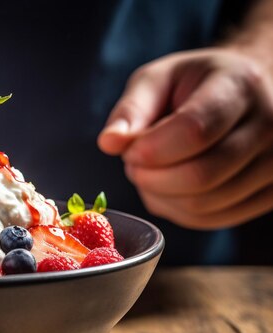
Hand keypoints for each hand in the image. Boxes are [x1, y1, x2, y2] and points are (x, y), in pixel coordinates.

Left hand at [98, 48, 272, 229]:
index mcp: (240, 85)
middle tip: (134, 164)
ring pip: (204, 204)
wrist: (244, 95)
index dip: (151, 150)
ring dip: (160, 196)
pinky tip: (168, 188)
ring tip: (152, 172)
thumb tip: (109, 143)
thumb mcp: (157, 80)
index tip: (130, 150)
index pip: (195, 130)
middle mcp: (271, 125)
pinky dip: (177, 210)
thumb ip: (131, 110)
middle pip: (201, 175)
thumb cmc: (193, 86)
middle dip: (151, 177)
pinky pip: (211, 219)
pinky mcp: (269, 195)